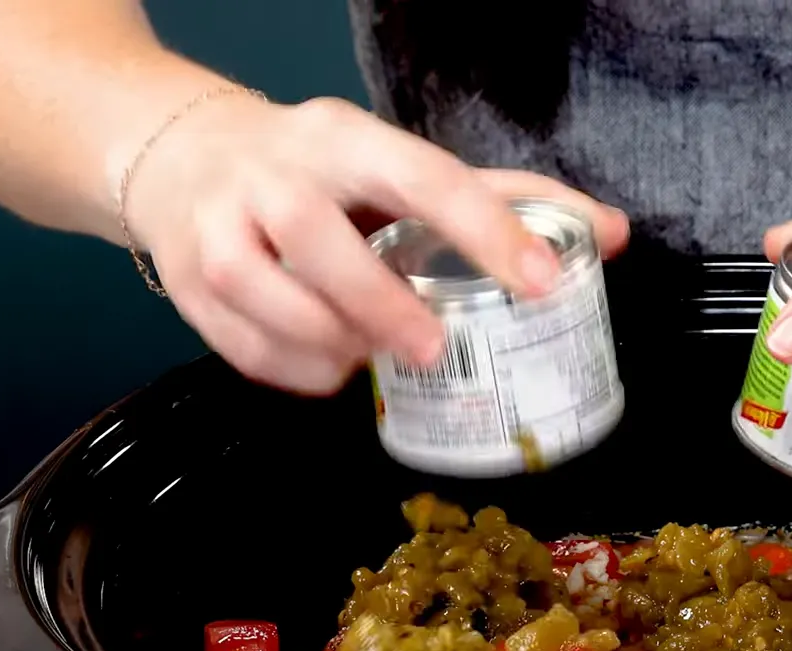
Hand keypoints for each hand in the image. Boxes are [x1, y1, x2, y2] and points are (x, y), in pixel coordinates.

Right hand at [122, 95, 629, 394]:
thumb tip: (611, 235)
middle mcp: (273, 172)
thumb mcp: (400, 165)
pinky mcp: (187, 276)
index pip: (423, 175)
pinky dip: (291, 368)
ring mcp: (218, 222)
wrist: (180, 156)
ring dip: (327, 338)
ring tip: (376, 359)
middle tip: (438, 349)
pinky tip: (332, 371)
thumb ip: (504, 198)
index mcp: (344, 139)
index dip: (486, 228)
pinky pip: (236, 339)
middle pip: (317, 233)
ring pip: (260, 285)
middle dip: (381, 301)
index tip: (541, 281)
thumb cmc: (317, 170)